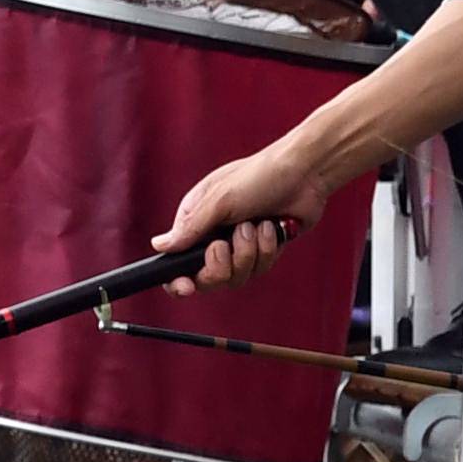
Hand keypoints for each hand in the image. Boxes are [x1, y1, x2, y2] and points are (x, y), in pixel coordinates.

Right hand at [158, 130, 341, 290]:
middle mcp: (213, 235)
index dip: (178, 280)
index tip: (187, 286)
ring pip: (236, 276)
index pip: (176, 261)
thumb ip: (190, 228)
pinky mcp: (262, 250)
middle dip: (219, 266)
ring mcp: (239, 245)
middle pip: (207, 277)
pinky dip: (266, 249)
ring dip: (247, 253)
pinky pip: (259, 269)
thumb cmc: (257, 177)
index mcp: (195, 220)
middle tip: (224, 246)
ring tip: (255, 226)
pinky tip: (271, 227)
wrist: (303, 175)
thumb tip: (159, 246)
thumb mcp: (219, 200)